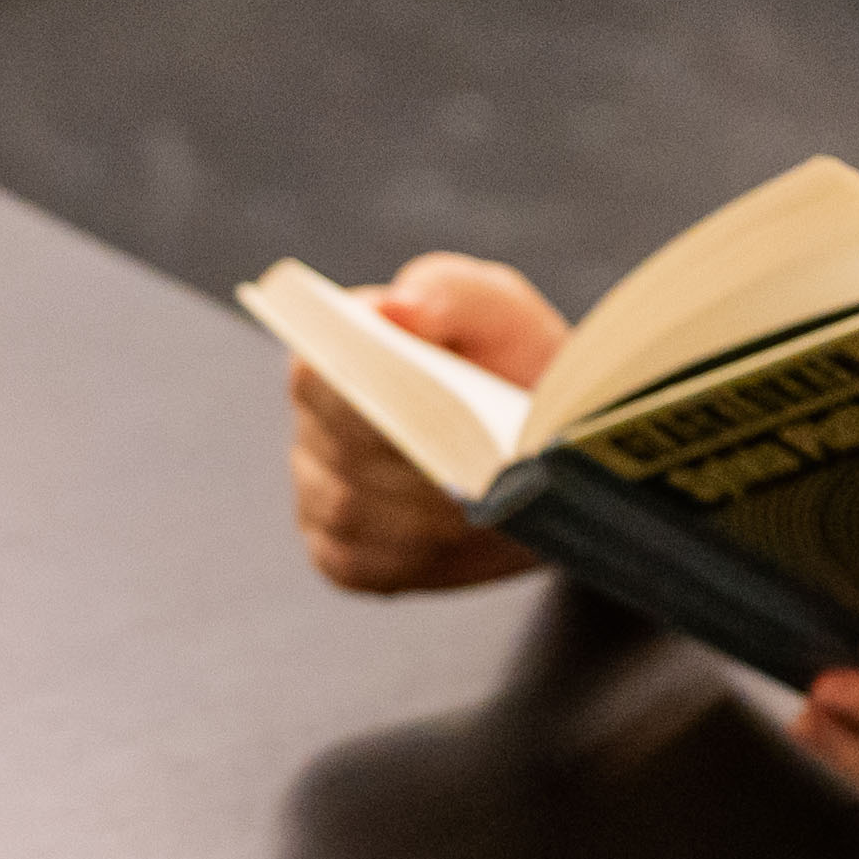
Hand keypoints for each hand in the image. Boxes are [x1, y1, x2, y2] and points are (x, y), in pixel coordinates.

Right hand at [292, 253, 560, 594]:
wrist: (546, 449)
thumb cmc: (512, 365)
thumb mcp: (497, 309)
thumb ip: (447, 293)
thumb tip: (397, 309)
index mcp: (332, 357)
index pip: (317, 374)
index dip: (364, 389)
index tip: (425, 395)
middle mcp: (312, 431)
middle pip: (341, 453)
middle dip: (411, 457)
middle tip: (481, 458)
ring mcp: (319, 500)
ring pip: (353, 512)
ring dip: (422, 510)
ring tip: (486, 497)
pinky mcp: (344, 560)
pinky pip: (361, 564)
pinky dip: (414, 554)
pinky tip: (460, 536)